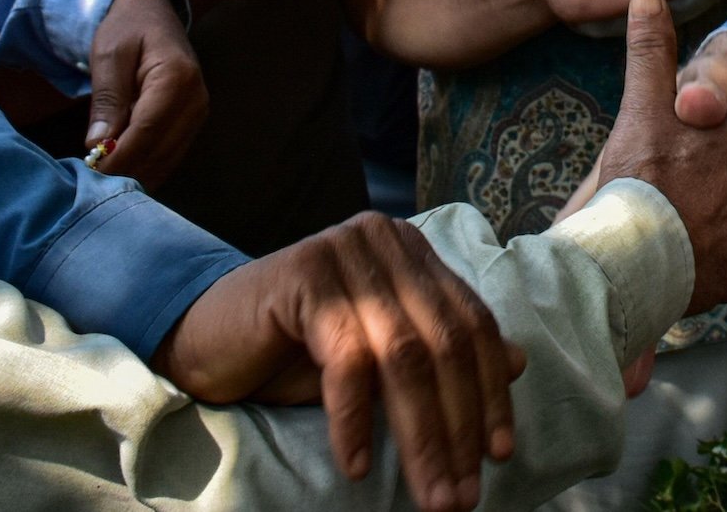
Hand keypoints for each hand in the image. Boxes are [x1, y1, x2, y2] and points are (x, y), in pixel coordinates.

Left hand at [85, 0, 206, 184]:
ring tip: (102, 177)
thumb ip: (107, 98)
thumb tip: (99, 144)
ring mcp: (198, 114)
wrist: (153, 11)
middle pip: (159, 151)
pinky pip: (169, 155)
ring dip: (135, 172)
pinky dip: (145, 166)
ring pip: (166, 160)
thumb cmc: (128, 27)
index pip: (146, 131)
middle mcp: (196, 101)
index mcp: (176, 79)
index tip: (90, 172)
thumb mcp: (109, 54)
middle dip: (125, 170)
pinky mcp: (192, 123)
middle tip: (90, 180)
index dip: (118, 158)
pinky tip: (121, 168)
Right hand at [151, 212, 526, 511]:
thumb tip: (519, 363)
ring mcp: (345, 251)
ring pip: (403, 354)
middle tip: (461, 495)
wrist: (207, 338)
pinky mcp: (305, 274)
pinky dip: (354, 418)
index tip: (498, 455)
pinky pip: (347, 357)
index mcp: (412, 252)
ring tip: (428, 494)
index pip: (470, 324)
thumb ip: (441, 355)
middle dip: (458, 427)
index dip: (490, 392)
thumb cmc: (295, 354)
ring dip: (420, 435)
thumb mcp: (379, 361)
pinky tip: (353, 465)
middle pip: (443, 342)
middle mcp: (385, 240)